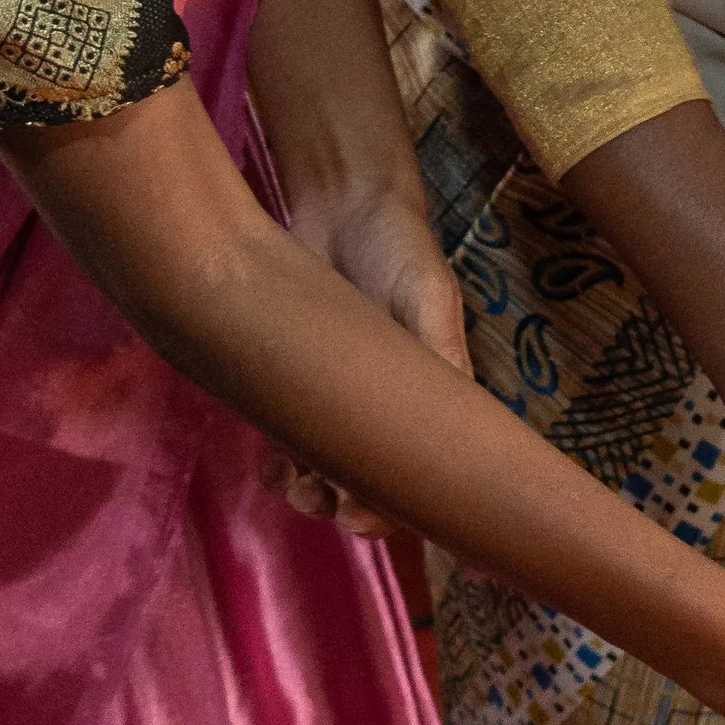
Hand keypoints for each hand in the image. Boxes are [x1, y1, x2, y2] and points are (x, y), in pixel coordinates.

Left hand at [262, 182, 470, 529]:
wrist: (346, 206)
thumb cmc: (401, 249)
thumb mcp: (429, 296)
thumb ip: (439, 351)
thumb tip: (454, 420)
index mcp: (431, 398)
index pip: (419, 471)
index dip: (391, 507)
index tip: (360, 518)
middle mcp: (387, 409)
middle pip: (368, 484)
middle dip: (340, 504)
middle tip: (314, 494)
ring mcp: (341, 400)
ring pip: (327, 470)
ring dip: (308, 489)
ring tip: (289, 481)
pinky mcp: (300, 384)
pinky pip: (291, 439)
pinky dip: (281, 461)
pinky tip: (270, 462)